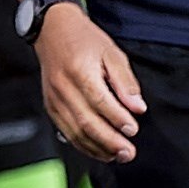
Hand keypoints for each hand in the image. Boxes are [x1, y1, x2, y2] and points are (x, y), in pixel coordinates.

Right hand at [34, 6, 143, 161]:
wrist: (53, 31)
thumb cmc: (84, 40)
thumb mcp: (112, 53)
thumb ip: (125, 81)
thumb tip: (138, 107)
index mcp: (80, 71)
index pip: (99, 100)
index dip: (117, 118)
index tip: (133, 129)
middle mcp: (63, 88)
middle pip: (86, 121)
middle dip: (109, 141)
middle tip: (128, 152)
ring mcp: (54, 100)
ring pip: (75, 131)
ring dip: (98, 148)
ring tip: (117, 156)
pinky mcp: (51, 107)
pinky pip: (67, 132)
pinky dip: (84, 145)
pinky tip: (100, 151)